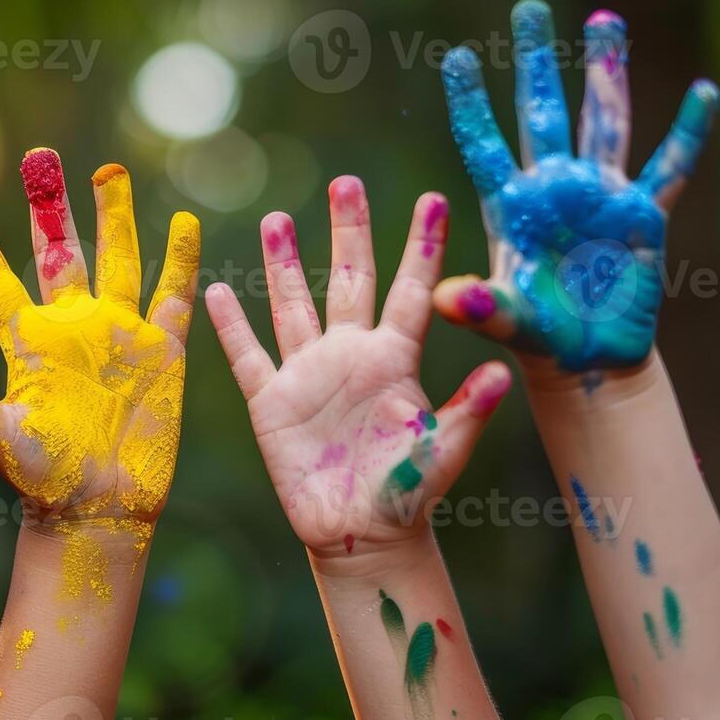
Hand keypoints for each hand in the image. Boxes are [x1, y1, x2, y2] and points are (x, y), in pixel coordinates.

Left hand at [0, 148, 200, 549]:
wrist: (100, 508)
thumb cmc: (42, 477)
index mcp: (27, 343)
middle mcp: (71, 328)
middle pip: (58, 252)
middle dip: (49, 206)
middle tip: (40, 156)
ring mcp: (117, 333)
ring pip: (117, 258)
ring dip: (113, 215)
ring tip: (109, 169)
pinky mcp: (162, 350)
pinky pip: (174, 294)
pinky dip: (181, 258)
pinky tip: (186, 220)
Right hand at [205, 177, 512, 560]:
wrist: (360, 536)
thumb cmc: (408, 496)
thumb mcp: (442, 453)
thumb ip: (467, 412)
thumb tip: (503, 374)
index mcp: (395, 360)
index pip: (411, 291)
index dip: (421, 246)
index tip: (434, 198)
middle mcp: (351, 355)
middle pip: (349, 280)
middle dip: (348, 231)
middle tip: (346, 183)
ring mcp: (309, 375)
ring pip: (293, 306)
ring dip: (284, 264)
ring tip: (279, 218)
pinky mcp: (271, 403)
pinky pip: (247, 356)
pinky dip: (231, 326)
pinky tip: (216, 292)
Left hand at [431, 0, 719, 373]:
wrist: (588, 361)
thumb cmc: (539, 340)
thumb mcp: (508, 322)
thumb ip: (483, 307)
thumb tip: (450, 298)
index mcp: (512, 208)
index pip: (484, 144)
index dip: (470, 103)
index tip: (453, 56)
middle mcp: (554, 189)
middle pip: (543, 112)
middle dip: (535, 62)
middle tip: (527, 9)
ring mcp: (600, 196)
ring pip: (603, 121)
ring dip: (605, 71)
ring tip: (604, 18)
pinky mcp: (643, 216)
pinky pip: (670, 168)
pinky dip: (688, 133)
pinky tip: (703, 92)